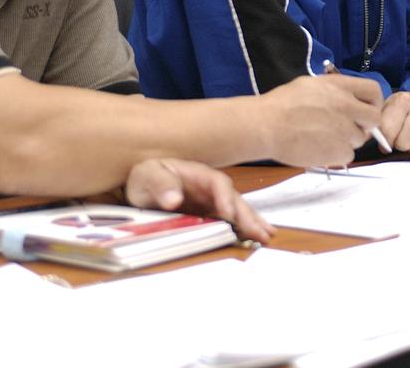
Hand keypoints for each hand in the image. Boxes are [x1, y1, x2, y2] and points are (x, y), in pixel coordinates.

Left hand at [124, 157, 272, 243]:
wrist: (141, 186)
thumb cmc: (145, 177)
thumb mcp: (147, 176)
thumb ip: (160, 184)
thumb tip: (174, 199)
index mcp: (196, 173)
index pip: (217, 183)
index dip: (225, 198)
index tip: (230, 214)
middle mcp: (209, 187)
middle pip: (234, 198)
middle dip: (248, 214)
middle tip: (261, 231)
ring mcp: (212, 200)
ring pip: (237, 209)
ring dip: (252, 221)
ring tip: (268, 235)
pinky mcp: (211, 214)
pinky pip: (231, 219)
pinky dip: (245, 227)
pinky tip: (256, 236)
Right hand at [258, 74, 383, 166]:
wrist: (265, 126)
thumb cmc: (281, 105)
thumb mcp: (311, 85)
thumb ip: (335, 91)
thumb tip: (349, 100)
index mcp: (339, 86)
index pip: (374, 91)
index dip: (373, 102)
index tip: (365, 109)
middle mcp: (346, 106)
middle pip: (374, 118)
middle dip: (366, 125)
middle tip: (349, 128)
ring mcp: (344, 130)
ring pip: (359, 139)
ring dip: (347, 140)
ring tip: (324, 137)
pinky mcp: (338, 151)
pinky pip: (348, 155)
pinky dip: (337, 154)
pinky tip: (319, 148)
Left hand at [380, 91, 409, 165]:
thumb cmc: (405, 110)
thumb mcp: (388, 109)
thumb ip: (379, 124)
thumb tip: (373, 139)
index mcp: (403, 100)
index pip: (388, 131)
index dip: (385, 139)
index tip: (388, 137)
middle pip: (404, 143)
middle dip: (401, 144)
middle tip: (404, 137)